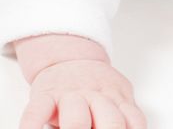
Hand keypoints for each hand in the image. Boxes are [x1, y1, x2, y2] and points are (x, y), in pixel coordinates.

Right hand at [19, 59, 146, 128]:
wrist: (69, 57)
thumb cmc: (95, 86)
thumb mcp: (117, 96)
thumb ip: (123, 117)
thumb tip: (127, 128)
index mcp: (119, 99)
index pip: (133, 121)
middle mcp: (98, 97)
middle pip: (111, 122)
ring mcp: (71, 95)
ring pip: (77, 119)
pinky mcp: (45, 95)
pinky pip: (37, 111)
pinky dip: (33, 125)